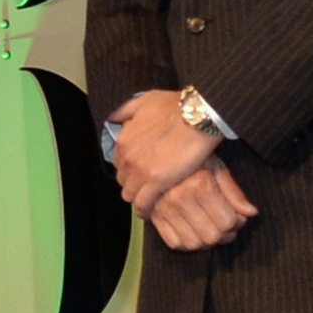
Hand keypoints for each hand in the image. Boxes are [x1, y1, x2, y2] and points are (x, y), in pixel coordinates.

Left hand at [112, 90, 218, 206]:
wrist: (198, 116)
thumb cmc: (176, 106)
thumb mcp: (146, 100)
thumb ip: (126, 110)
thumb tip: (114, 119)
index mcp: (124, 139)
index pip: (119, 163)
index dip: (130, 169)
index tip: (140, 173)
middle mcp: (127, 156)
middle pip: (123, 180)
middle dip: (133, 183)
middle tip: (146, 187)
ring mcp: (139, 170)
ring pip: (129, 194)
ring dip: (138, 197)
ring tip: (149, 201)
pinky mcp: (155, 182)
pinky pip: (142, 204)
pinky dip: (144, 209)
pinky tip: (150, 212)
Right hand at [144, 163, 255, 250]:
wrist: (159, 149)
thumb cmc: (193, 157)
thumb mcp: (217, 168)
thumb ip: (234, 192)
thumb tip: (251, 213)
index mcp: (200, 185)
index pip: (227, 222)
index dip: (238, 223)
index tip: (238, 217)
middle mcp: (180, 198)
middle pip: (212, 236)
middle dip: (224, 234)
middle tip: (226, 225)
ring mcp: (164, 208)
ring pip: (193, 243)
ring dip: (206, 241)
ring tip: (211, 229)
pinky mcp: (154, 215)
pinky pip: (173, 242)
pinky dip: (186, 242)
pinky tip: (194, 231)